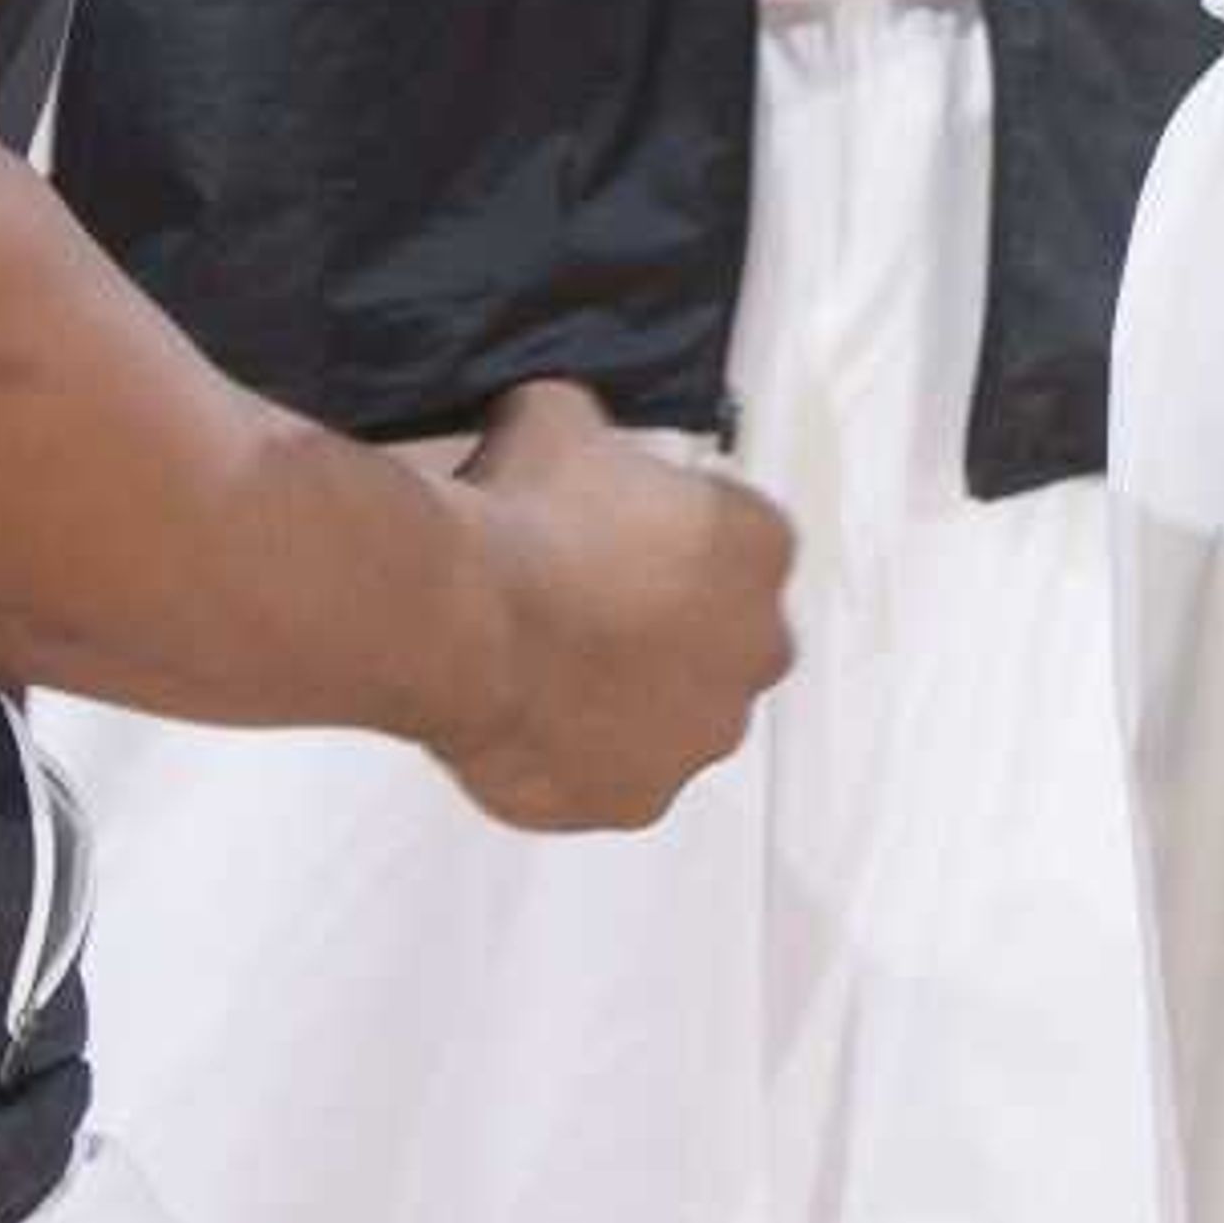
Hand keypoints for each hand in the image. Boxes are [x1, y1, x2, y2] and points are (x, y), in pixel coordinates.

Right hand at [437, 379, 794, 830]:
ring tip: (551, 669)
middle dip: (677, 630)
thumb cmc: (524, 512)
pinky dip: (582, 758)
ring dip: (634, 700)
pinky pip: (619, 778)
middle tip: (594, 611)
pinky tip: (528, 721)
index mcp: (759, 544)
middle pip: (730, 640)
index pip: (742, 544)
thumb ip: (599, 440)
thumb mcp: (562, 421)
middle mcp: (755, 647)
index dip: (678, 544)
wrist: (464, 621)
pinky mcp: (642, 800)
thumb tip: (574, 437)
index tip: (623, 542)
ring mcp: (701, 734)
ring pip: (678, 718)